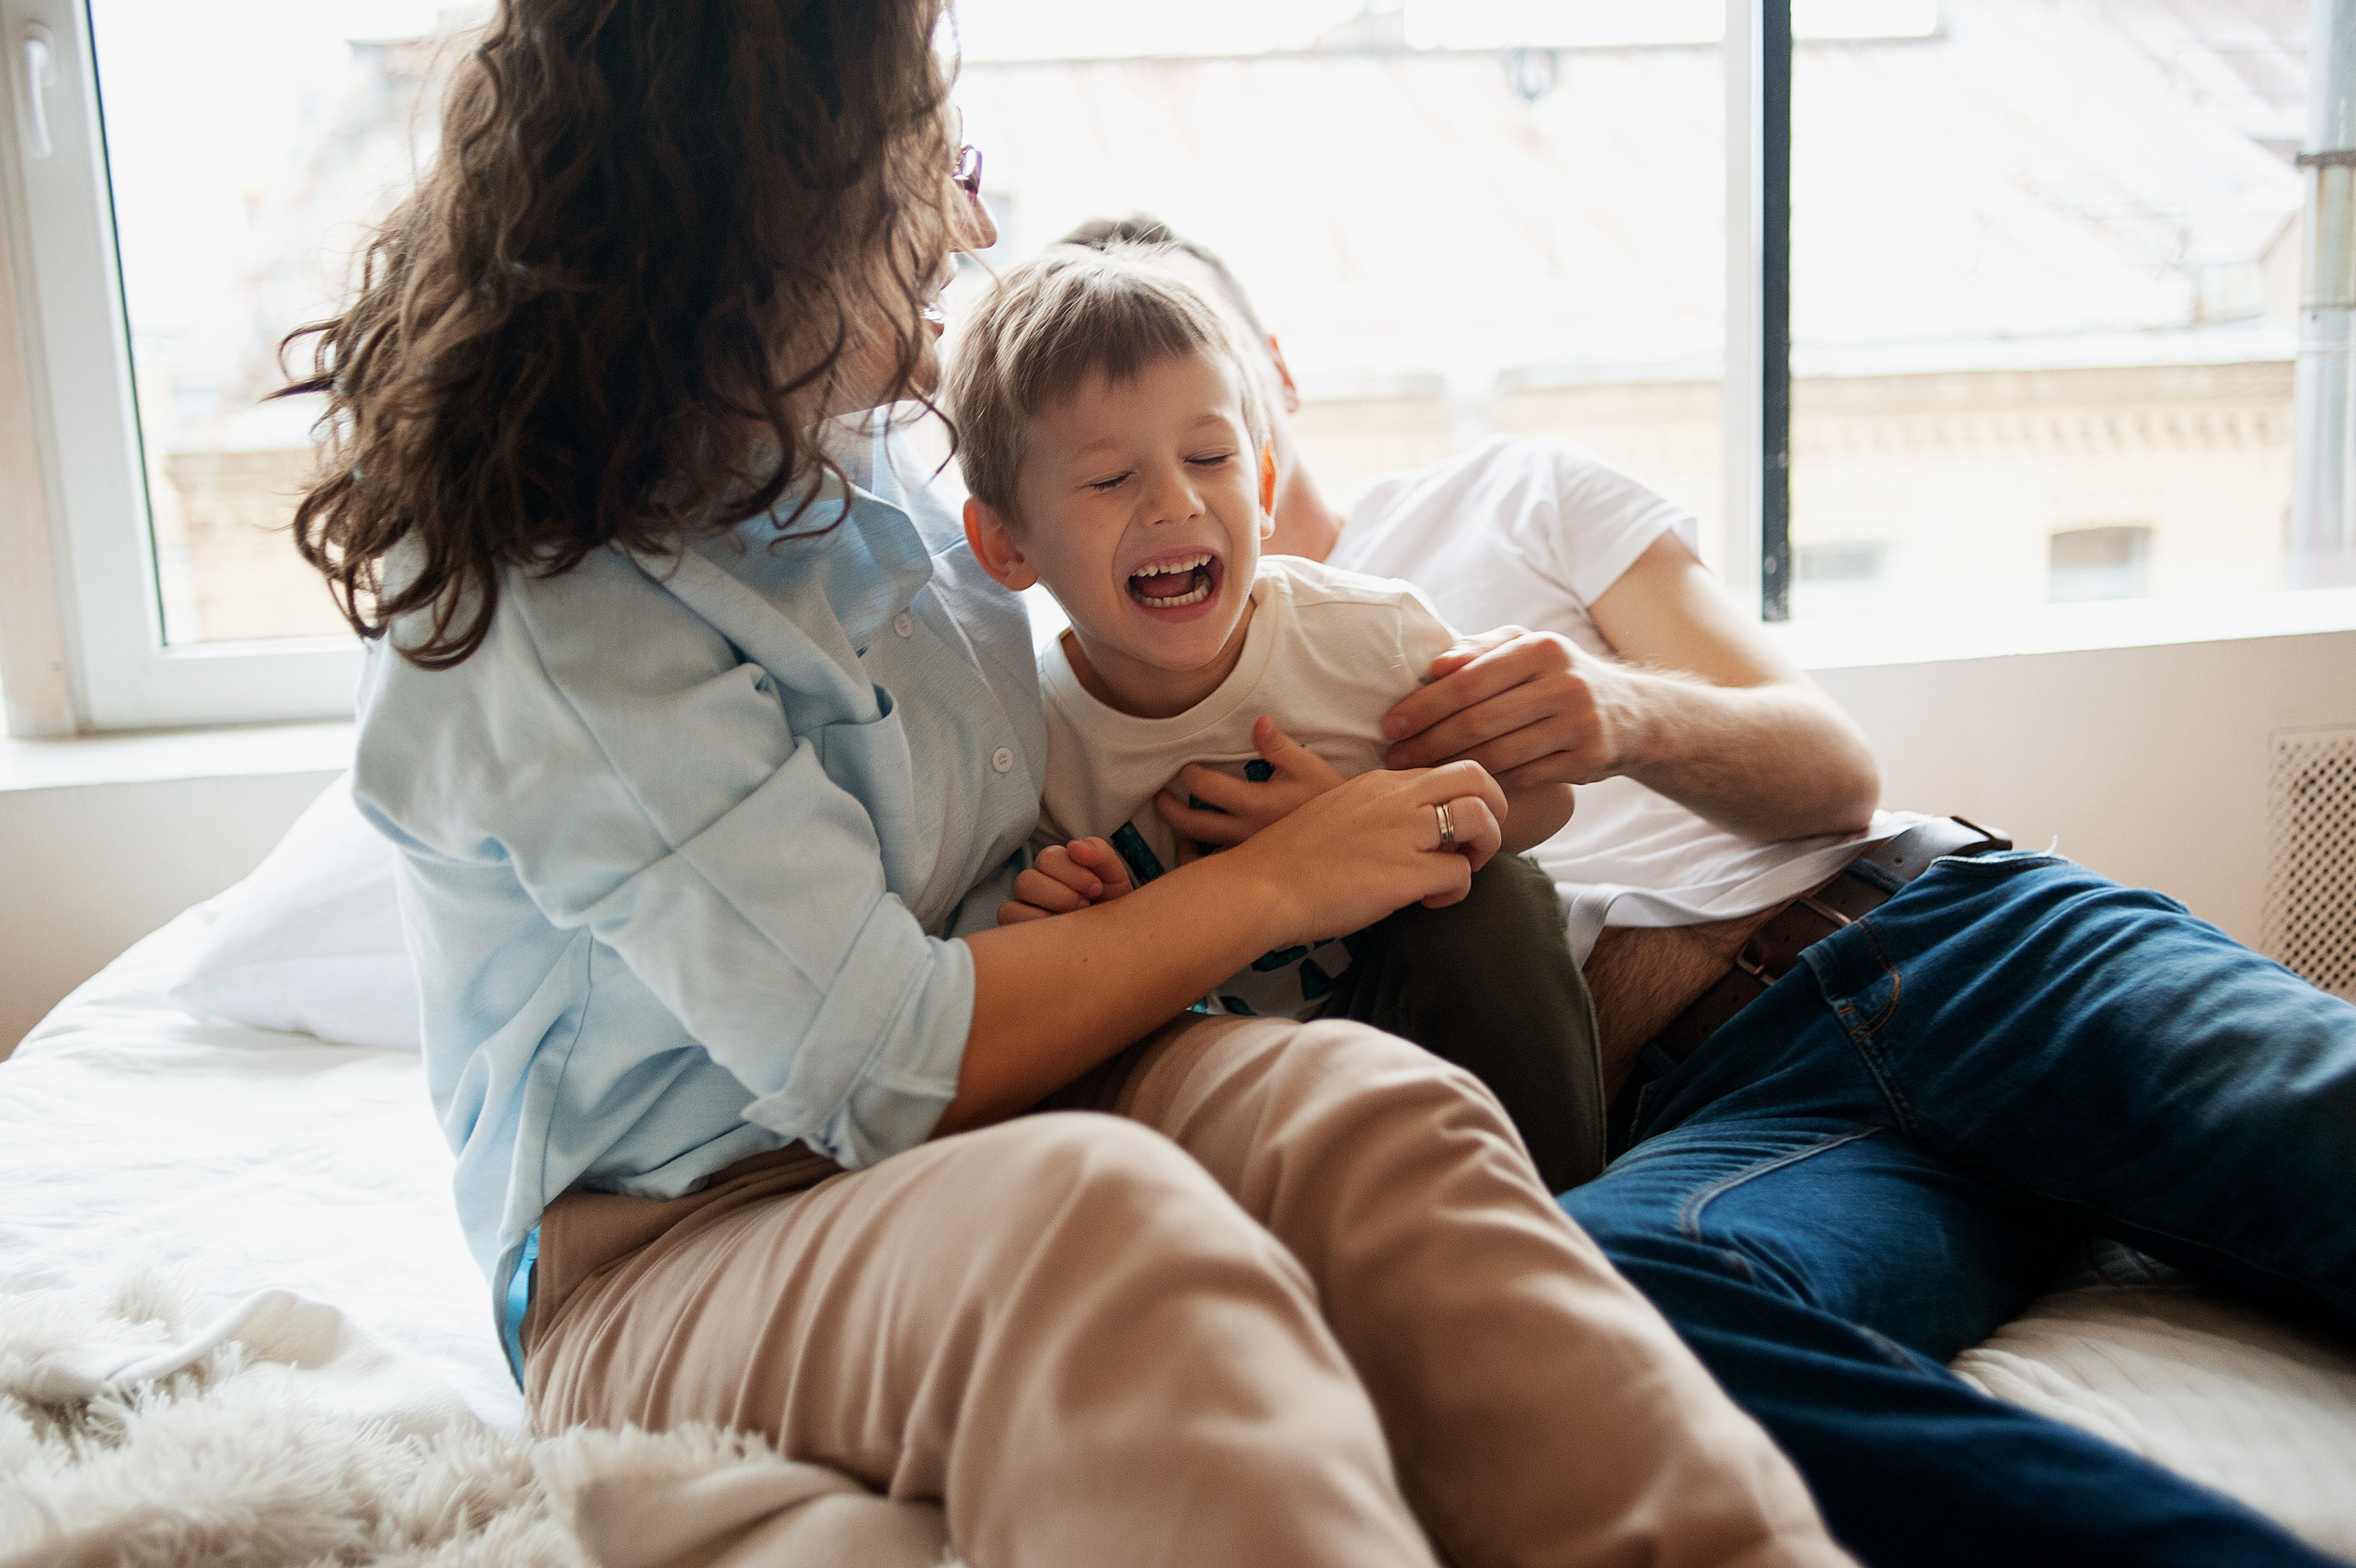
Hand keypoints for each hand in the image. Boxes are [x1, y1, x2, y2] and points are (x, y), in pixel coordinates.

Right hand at [997, 837, 1134, 925]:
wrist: (1113, 936)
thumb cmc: (1109, 902)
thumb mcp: (1113, 876)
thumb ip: (1099, 853)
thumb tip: (1074, 846)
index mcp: (1054, 863)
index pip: (1048, 858)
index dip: (1074, 874)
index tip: (1097, 889)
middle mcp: (1033, 881)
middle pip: (1027, 880)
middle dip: (1062, 896)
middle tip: (1085, 906)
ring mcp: (1020, 905)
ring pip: (1013, 904)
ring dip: (1048, 915)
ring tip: (1073, 924)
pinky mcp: (1014, 927)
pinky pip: (1008, 921)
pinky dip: (1033, 927)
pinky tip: (1058, 936)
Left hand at [1154, 716, 1345, 863]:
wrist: (1348, 838)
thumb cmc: (1327, 798)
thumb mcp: (1310, 766)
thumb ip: (1280, 746)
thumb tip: (1259, 722)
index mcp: (1256, 804)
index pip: (1206, 788)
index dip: (1189, 775)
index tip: (1186, 767)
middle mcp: (1245, 832)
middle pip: (1192, 824)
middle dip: (1169, 808)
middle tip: (1159, 795)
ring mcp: (1247, 853)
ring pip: (1200, 852)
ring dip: (1181, 836)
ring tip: (1172, 823)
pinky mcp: (1253, 866)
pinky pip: (1216, 871)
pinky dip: (1198, 862)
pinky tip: (1193, 852)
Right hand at [1233, 759, 1507, 944]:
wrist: (1260, 886)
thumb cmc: (1288, 860)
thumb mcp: (1334, 815)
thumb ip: (1374, 815)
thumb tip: (1401, 837)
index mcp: (1377, 782)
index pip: (1443, 771)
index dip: (1460, 797)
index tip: (1450, 826)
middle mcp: (1396, 797)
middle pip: (1475, 775)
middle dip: (1495, 806)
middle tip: (1480, 840)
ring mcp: (1403, 833)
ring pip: (1481, 818)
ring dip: (1484, 846)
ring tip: (1462, 869)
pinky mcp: (1406, 873)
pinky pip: (1460, 874)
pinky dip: (1456, 890)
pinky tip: (1430, 901)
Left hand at [1380, 626, 1643, 790]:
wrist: (1631, 713)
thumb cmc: (1559, 676)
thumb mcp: (1527, 648)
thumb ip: (1481, 650)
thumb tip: (1436, 665)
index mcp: (1540, 648)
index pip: (1468, 680)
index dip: (1424, 706)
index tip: (1391, 724)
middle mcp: (1563, 683)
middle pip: (1478, 721)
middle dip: (1428, 742)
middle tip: (1394, 757)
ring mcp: (1578, 724)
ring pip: (1498, 753)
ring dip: (1450, 767)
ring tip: (1417, 774)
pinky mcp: (1587, 760)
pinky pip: (1521, 776)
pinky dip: (1487, 782)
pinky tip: (1459, 785)